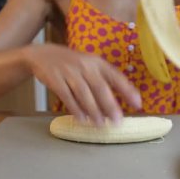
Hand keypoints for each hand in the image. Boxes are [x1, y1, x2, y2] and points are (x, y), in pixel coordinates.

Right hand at [23, 44, 141, 125]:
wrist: (42, 54)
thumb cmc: (71, 63)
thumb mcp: (89, 65)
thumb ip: (104, 79)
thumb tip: (121, 99)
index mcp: (97, 62)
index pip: (116, 76)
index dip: (127, 90)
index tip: (137, 104)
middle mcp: (85, 66)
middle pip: (100, 87)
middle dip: (110, 105)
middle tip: (117, 121)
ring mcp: (69, 72)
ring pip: (84, 93)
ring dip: (93, 110)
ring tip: (100, 124)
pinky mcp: (55, 79)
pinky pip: (67, 96)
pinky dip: (75, 108)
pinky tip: (81, 119)